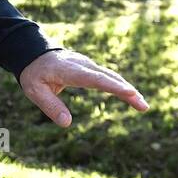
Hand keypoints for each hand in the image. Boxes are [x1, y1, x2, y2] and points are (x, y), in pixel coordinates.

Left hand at [18, 48, 148, 126]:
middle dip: (127, 91)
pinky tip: (132, 96)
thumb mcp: (35, 91)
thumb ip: (50, 106)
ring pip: (112, 76)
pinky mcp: (91, 68)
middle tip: (143, 106)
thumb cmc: (34, 73)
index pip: (93, 78)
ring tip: (142, 105)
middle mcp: (83, 65)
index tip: (129, 92)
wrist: (34, 54)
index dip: (112, 85)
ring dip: (128, 90)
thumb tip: (67, 124)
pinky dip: (121, 86)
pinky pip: (109, 77)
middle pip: (109, 77)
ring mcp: (88, 65)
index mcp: (69, 70)